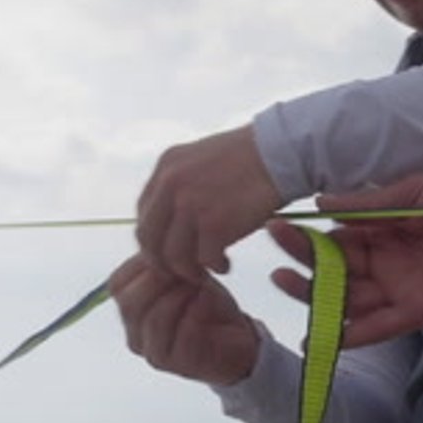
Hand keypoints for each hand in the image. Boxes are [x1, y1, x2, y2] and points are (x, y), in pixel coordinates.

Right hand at [109, 254, 261, 386]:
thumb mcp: (184, 277)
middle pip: (129, 302)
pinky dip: (198, 312)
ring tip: (203, 285)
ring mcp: (153, 354)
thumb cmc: (208, 307)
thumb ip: (165, 263)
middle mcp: (135, 336)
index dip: (144, 263)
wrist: (239, 342)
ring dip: (181, 295)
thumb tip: (158, 242)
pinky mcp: (178, 365)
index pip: (117, 284)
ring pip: (154, 318)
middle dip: (161, 279)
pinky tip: (209, 302)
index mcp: (131, 313)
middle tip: (190, 269)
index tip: (175, 252)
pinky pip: (183, 334)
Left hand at [136, 125, 282, 280]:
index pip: (143, 215)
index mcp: (166, 167)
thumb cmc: (249, 157)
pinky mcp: (214, 224)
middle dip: (163, 262)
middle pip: (149, 240)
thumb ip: (181, 183)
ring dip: (189, 270)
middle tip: (183, 270)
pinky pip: (203, 260)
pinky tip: (225, 264)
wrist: (280, 153)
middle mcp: (170, 185)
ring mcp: (190, 205)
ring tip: (207, 269)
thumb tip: (172, 216)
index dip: (154, 239)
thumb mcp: (201, 159)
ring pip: (173, 256)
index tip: (170, 250)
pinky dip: (214, 267)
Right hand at [265, 171, 422, 346]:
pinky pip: (381, 326)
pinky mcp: (421, 309)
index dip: (306, 238)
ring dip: (318, 300)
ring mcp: (402, 288)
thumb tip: (320, 204)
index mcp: (385, 232)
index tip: (276, 228)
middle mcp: (388, 263)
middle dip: (304, 268)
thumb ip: (368, 205)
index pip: (335, 239)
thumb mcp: (413, 194)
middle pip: (336, 273)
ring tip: (286, 287)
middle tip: (275, 263)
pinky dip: (352, 334)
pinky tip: (323, 337)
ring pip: (351, 301)